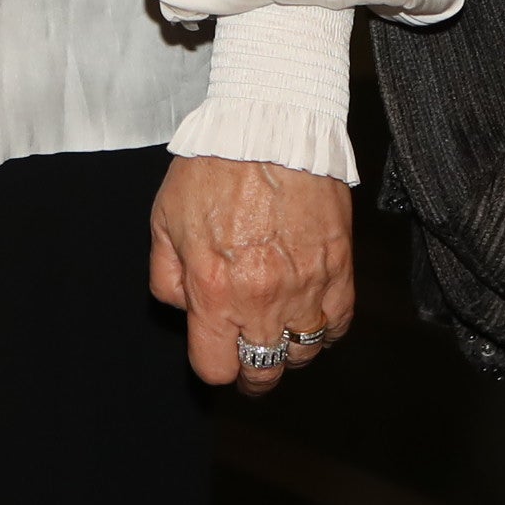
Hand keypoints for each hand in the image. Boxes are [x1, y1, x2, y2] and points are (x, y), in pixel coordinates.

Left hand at [147, 157, 353, 394]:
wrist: (269, 129)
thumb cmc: (213, 167)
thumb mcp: (163, 220)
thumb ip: (166, 275)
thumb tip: (180, 308)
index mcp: (215, 292)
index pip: (215, 368)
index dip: (212, 366)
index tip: (214, 355)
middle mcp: (263, 301)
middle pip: (264, 372)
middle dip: (251, 375)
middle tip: (248, 365)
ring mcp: (307, 289)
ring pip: (305, 354)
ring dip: (289, 351)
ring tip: (278, 334)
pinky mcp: (340, 271)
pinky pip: (338, 324)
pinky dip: (325, 328)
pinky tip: (310, 314)